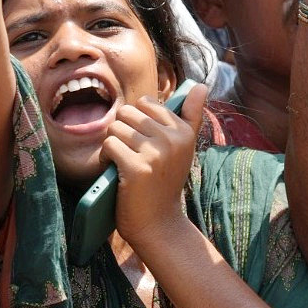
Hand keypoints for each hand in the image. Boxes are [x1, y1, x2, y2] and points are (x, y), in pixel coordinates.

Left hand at [105, 84, 207, 250]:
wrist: (159, 222)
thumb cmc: (166, 181)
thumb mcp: (184, 147)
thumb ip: (192, 115)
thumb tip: (201, 84)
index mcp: (185, 131)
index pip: (147, 102)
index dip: (137, 121)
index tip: (144, 141)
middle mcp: (173, 139)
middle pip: (128, 113)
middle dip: (122, 131)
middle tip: (131, 153)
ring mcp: (156, 153)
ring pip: (116, 128)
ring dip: (113, 145)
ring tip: (123, 162)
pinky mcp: (137, 168)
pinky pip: (109, 146)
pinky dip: (106, 159)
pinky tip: (116, 172)